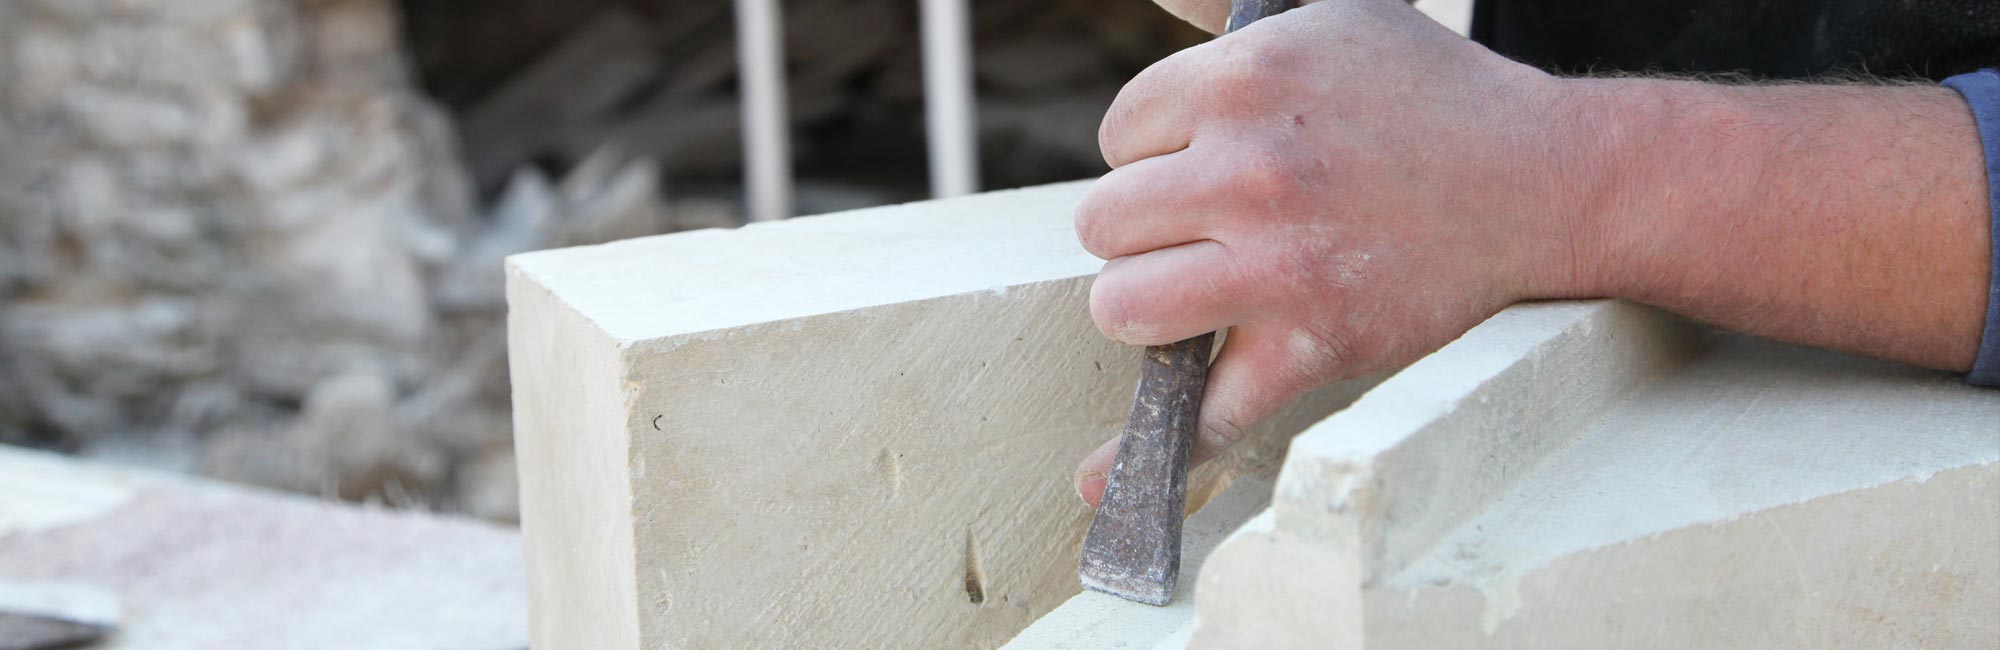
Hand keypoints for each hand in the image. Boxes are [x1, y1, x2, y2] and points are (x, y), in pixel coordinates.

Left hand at [1073, 0, 1614, 505]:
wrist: (1540, 178)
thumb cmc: (1426, 93)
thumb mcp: (1323, 12)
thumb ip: (1219, 6)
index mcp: (1246, 81)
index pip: (1119, 134)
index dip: (1156, 151)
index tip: (1207, 160)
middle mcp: (1252, 171)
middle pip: (1102, 222)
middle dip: (1146, 227)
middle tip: (1209, 225)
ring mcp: (1281, 266)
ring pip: (1123, 305)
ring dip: (1148, 303)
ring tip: (1199, 287)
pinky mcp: (1316, 345)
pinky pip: (1208, 412)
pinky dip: (1149, 453)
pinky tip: (1095, 481)